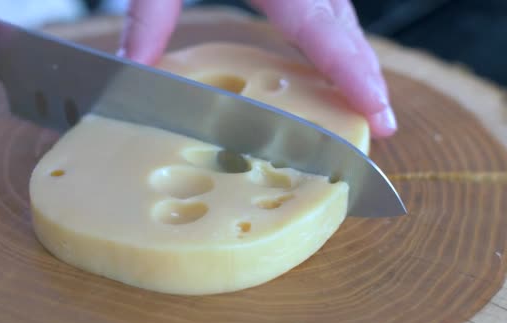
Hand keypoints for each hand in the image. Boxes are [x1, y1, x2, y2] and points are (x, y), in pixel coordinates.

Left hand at [119, 0, 396, 137]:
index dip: (353, 73)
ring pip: (339, 11)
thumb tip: (133, 68)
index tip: (379, 111)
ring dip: (351, 54)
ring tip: (360, 96)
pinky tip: (327, 55)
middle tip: (381, 119)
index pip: (323, 30)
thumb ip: (149, 15)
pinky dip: (332, 31)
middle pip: (344, 22)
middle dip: (363, 72)